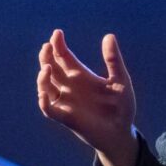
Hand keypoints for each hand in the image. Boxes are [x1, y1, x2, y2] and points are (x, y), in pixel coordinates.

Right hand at [36, 30, 139, 165]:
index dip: (58, 45)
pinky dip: (44, 102)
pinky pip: (49, 109)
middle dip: (46, 56)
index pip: (63, 57)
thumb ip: (113, 60)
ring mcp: (66, 101)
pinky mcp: (66, 117)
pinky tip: (44, 94)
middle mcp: (70, 87)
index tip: (57, 33)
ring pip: (45, 87)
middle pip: (50, 68)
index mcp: (81, 75)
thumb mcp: (120, 80)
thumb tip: (109, 36)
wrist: (122, 132)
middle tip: (47, 46)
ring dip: (42, 78)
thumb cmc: (122, 106)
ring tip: (47, 68)